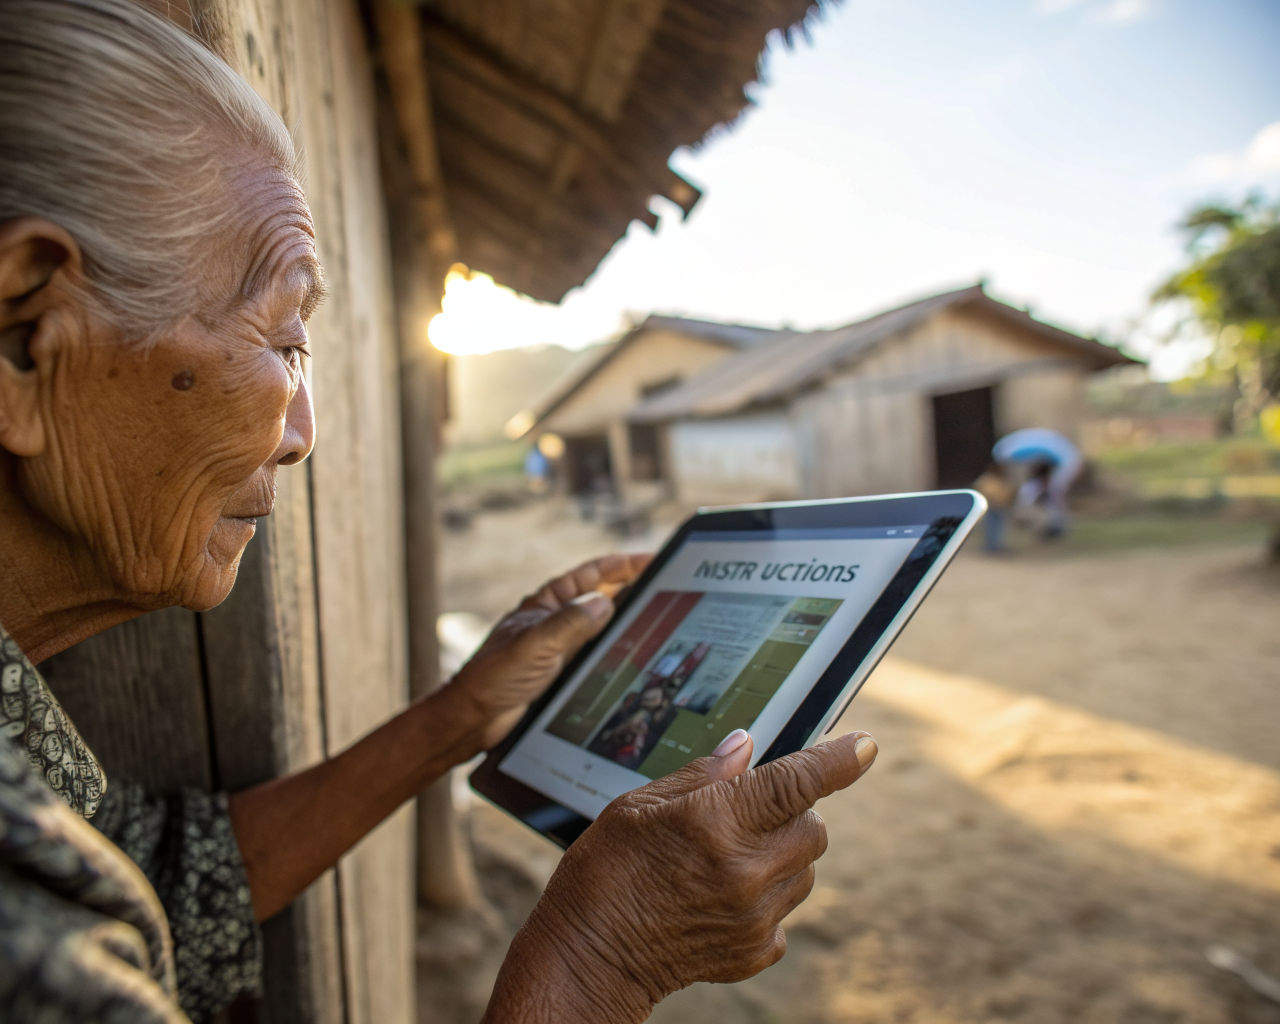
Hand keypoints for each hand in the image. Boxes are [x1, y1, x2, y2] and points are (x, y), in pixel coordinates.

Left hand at [447, 553, 651, 748]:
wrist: (473, 717)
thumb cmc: (492, 676)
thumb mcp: (534, 645)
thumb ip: (569, 624)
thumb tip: (606, 603)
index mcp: (546, 603)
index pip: (592, 575)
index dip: (622, 565)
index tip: (652, 559)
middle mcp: (555, 620)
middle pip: (602, 596)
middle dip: (632, 589)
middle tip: (665, 586)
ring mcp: (560, 646)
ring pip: (602, 626)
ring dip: (626, 620)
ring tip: (657, 616)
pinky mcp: (561, 671)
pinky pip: (596, 654)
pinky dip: (615, 650)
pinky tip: (632, 654)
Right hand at [484, 728, 878, 1021]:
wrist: (589, 956)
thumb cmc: (605, 870)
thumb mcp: (640, 806)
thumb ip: (704, 775)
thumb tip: (747, 746)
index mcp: (715, 823)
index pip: (797, 782)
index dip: (837, 759)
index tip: (866, 745)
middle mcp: (745, 871)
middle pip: (815, 827)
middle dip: (796, 811)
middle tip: (752, 812)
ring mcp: (754, 916)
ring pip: (807, 870)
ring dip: (784, 854)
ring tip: (731, 857)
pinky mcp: (754, 952)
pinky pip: (786, 912)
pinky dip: (768, 898)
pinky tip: (723, 896)